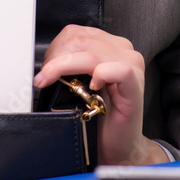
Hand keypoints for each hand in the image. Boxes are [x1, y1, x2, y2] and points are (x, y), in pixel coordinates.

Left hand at [33, 24, 167, 164]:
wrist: (118, 146)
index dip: (54, 48)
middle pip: (80, 42)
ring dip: (64, 67)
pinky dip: (99, 75)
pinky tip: (91, 87)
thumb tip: (45, 61)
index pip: (76, 33)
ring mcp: (133, 66)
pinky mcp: (136, 84)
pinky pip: (117, 70)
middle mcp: (124, 51)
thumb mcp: (80, 84)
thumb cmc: (99, 117)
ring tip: (53, 83)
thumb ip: (71, 65)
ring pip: (91, 54)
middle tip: (45, 79)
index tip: (43, 69)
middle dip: (55, 60)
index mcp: (110, 45)